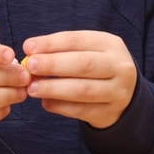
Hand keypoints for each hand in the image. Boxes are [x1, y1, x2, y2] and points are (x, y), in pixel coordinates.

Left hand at [22, 31, 137, 128]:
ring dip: (54, 88)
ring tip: (32, 88)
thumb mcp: (87, 51)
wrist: (124, 93)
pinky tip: (45, 102)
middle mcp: (119, 67)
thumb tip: (30, 53)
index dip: (51, 43)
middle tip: (30, 66)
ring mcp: (117, 91)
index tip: (28, 48)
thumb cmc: (97, 67)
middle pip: (84, 64)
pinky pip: (82, 110)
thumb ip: (62, 51)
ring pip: (83, 90)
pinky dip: (60, 106)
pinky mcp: (110, 112)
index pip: (78, 40)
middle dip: (53, 65)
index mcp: (110, 45)